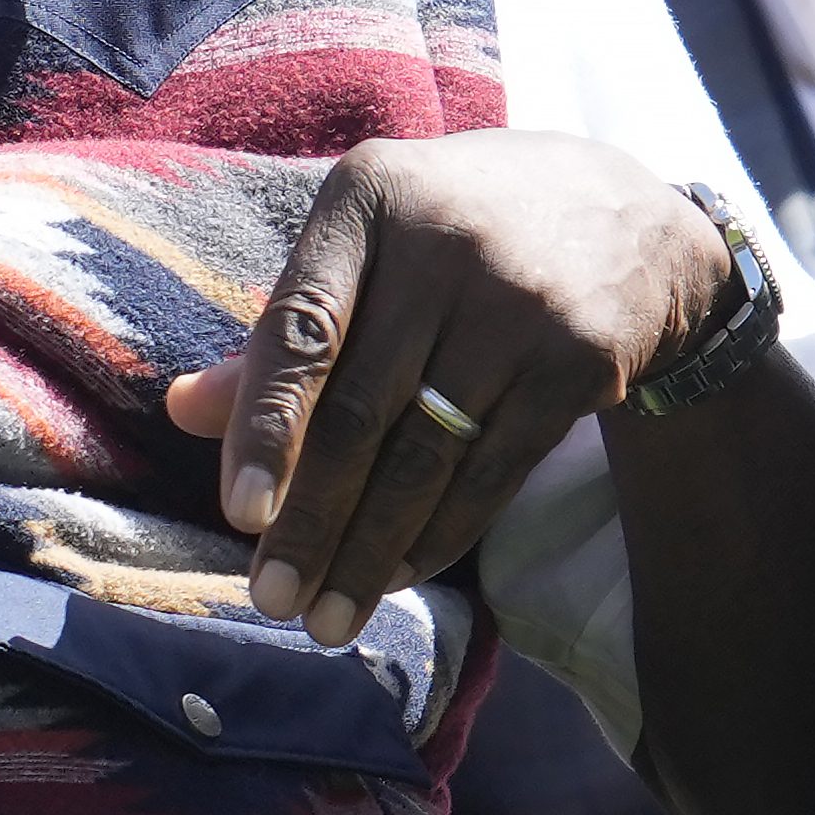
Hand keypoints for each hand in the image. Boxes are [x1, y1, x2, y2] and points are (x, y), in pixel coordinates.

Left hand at [166, 132, 735, 645]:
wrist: (633, 218)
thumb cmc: (459, 232)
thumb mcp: (374, 243)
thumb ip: (287, 327)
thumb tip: (181, 410)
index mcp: (371, 196)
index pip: (302, 327)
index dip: (266, 427)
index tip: (240, 515)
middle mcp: (446, 244)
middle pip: (362, 410)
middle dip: (311, 520)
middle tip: (272, 600)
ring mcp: (520, 305)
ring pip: (427, 456)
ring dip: (370, 551)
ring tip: (328, 618)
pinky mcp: (579, 359)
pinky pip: (493, 472)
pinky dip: (440, 533)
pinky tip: (398, 573)